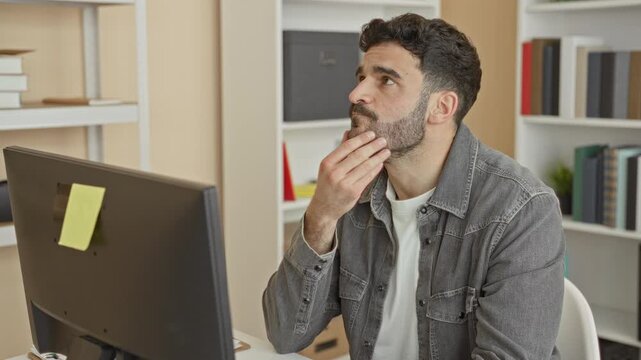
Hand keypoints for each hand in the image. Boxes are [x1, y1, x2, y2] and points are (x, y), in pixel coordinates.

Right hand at [303, 131, 389, 253]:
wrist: (324, 208)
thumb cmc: (327, 185)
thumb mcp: (328, 167)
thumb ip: (340, 150)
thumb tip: (348, 132)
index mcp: (327, 163)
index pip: (346, 146)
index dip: (361, 139)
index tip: (371, 134)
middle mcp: (335, 173)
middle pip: (358, 155)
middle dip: (372, 146)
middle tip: (383, 140)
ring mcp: (344, 183)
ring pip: (365, 166)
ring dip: (378, 157)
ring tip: (386, 151)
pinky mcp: (353, 192)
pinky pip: (368, 177)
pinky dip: (375, 169)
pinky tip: (381, 164)